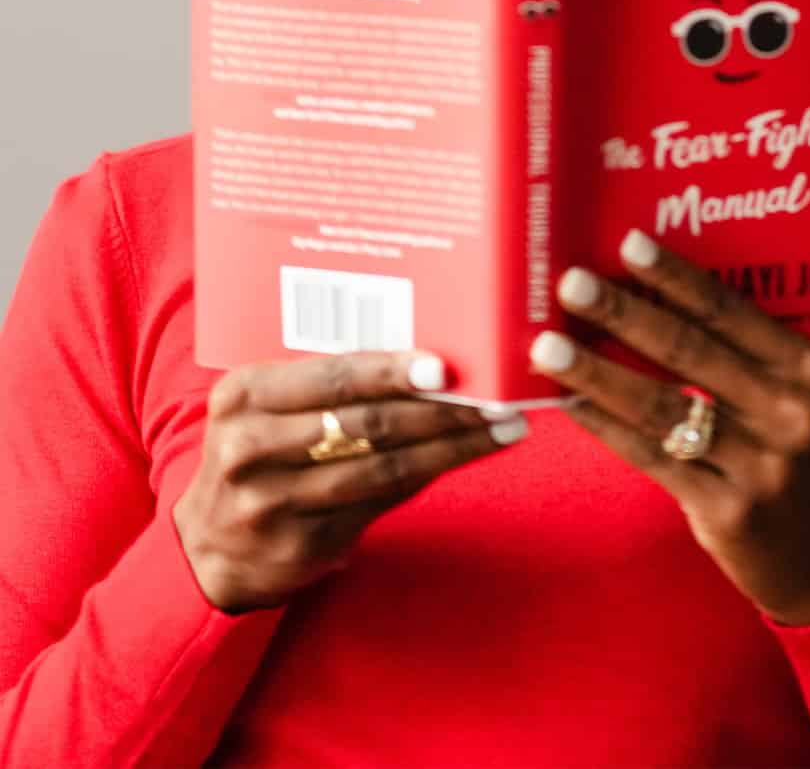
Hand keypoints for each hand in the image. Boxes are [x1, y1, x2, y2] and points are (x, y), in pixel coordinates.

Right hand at [172, 351, 528, 612]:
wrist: (209, 545)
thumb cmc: (260, 454)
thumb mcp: (267, 408)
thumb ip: (328, 384)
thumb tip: (429, 359)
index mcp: (244, 396)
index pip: (331, 377)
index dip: (390, 372)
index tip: (443, 367)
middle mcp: (251, 447)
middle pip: (367, 423)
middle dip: (442, 410)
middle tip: (498, 397)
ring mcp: (273, 501)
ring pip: (384, 466)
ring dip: (453, 446)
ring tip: (504, 428)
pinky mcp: (301, 542)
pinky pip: (383, 501)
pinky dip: (432, 474)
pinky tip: (468, 457)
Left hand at [531, 230, 809, 624]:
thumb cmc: (804, 459)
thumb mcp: (803, 400)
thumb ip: (752, 359)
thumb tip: (661, 302)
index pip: (733, 312)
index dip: (677, 277)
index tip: (629, 244)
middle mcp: (790, 414)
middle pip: (690, 352)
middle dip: (624, 314)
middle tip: (571, 283)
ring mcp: (759, 466)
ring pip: (661, 407)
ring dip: (597, 373)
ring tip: (548, 347)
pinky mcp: (726, 511)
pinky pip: (652, 458)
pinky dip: (606, 428)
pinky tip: (572, 405)